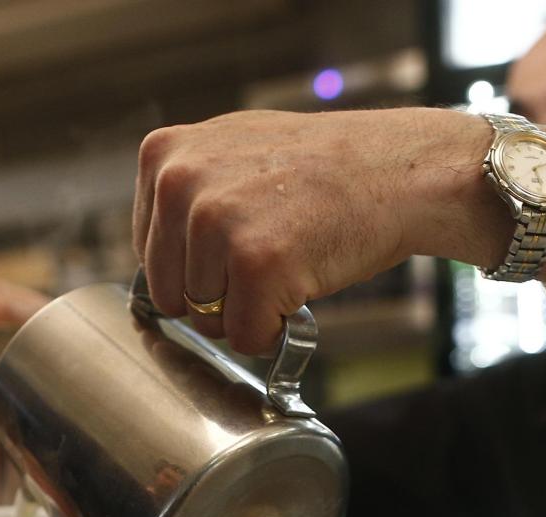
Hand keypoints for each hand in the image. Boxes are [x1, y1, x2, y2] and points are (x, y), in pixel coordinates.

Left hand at [133, 108, 491, 354]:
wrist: (397, 170)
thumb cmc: (323, 168)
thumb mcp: (232, 150)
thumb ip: (186, 193)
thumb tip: (154, 257)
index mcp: (163, 154)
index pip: (149, 254)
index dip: (197, 266)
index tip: (238, 245)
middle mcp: (179, 184)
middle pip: (170, 293)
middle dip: (218, 294)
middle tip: (269, 257)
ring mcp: (216, 223)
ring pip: (206, 319)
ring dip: (249, 309)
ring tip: (290, 258)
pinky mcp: (255, 264)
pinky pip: (244, 337)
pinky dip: (275, 329)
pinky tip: (303, 284)